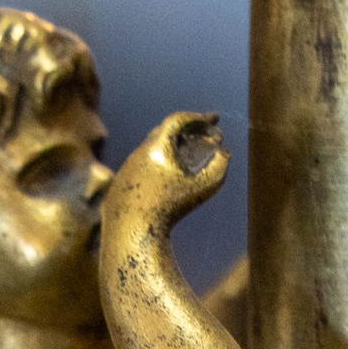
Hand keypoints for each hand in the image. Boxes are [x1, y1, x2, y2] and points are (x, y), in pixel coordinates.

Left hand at [119, 111, 231, 231]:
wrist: (133, 230)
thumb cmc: (170, 210)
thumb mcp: (202, 188)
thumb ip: (218, 168)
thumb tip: (225, 153)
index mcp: (158, 145)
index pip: (180, 120)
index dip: (200, 118)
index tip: (215, 119)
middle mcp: (140, 150)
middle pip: (166, 131)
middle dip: (188, 130)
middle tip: (206, 134)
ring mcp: (129, 164)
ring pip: (154, 148)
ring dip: (174, 146)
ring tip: (192, 151)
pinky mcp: (122, 180)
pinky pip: (144, 165)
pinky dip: (161, 162)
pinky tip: (171, 173)